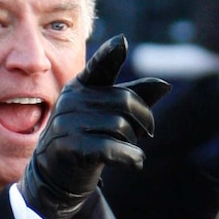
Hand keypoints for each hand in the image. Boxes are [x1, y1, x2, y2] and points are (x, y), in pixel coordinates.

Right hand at [18, 36, 169, 218]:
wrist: (54, 175)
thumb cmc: (86, 139)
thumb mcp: (107, 116)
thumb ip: (134, 98)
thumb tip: (164, 84)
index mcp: (80, 87)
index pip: (98, 67)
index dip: (110, 54)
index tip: (121, 43)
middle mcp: (71, 100)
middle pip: (125, 102)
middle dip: (142, 121)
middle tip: (142, 135)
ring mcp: (66, 123)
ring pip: (121, 126)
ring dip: (133, 143)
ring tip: (125, 150)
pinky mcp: (69, 146)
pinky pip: (112, 147)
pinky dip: (131, 158)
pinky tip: (135, 163)